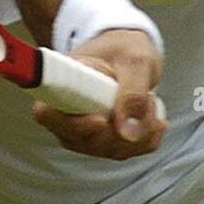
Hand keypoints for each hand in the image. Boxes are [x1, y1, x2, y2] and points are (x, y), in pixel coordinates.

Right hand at [33, 29, 165, 159]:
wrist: (129, 55)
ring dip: (140, 131)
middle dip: (121, 128)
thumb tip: (127, 133)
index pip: (47, 115)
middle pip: (85, 141)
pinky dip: (148, 138)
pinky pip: (128, 152)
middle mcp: (66, 115)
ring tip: (150, 100)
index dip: (73, 124)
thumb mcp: (134, 61)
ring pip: (110, 150)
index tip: (101, 120)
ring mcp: (85, 133)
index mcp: (60, 86)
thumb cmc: (123, 50)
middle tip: (145, 99)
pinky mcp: (106, 142)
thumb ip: (132, 93)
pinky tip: (155, 118)